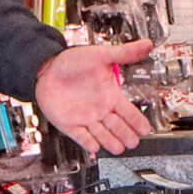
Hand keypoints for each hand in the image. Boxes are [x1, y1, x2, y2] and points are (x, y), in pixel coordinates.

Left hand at [34, 41, 153, 155]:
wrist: (46, 68)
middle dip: (127, 135)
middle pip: (118, 127)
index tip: (146, 129)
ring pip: (103, 135)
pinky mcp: (70, 124)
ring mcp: (86, 118)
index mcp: (110, 95)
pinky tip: (95, 147)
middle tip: (134, 142)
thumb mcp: (101, 55)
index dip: (138, 121)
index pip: (129, 112)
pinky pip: (81, 137)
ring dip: (111, 142)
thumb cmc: (72, 61)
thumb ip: (124, 53)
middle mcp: (100, 109)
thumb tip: (146, 45)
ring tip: (120, 148)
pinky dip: (88, 143)